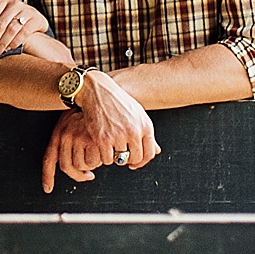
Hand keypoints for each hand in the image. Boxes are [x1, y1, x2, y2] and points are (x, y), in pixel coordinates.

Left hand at [0, 0, 50, 58]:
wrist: (32, 19)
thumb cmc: (7, 17)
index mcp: (1, 0)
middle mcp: (14, 3)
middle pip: (0, 24)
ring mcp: (26, 10)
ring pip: (12, 29)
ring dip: (2, 44)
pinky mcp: (36, 19)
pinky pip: (24, 32)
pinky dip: (15, 43)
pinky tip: (8, 50)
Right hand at [41, 72, 158, 193]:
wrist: (97, 90)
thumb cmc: (117, 100)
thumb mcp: (138, 113)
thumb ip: (146, 133)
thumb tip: (156, 151)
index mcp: (145, 126)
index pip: (149, 153)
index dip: (142, 162)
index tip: (134, 163)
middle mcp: (134, 132)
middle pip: (135, 158)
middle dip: (128, 160)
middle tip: (120, 155)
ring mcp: (118, 135)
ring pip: (120, 160)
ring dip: (115, 157)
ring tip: (110, 148)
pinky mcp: (103, 138)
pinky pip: (107, 159)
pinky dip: (104, 156)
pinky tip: (102, 148)